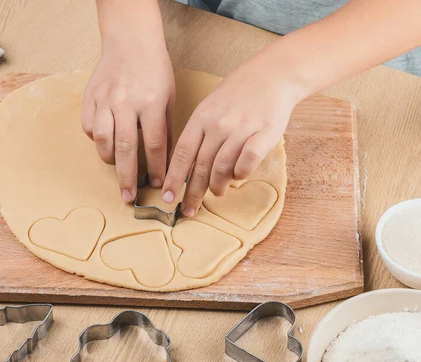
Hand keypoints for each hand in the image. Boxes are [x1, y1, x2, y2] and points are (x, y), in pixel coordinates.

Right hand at [82, 3, 174, 202]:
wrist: (130, 42)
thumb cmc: (154, 70)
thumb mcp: (168, 97)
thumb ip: (164, 128)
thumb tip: (165, 161)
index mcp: (150, 103)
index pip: (154, 145)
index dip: (155, 169)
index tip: (156, 185)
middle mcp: (126, 104)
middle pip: (125, 149)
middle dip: (127, 177)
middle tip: (128, 197)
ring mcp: (105, 101)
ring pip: (104, 141)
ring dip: (111, 159)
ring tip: (118, 167)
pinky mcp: (89, 99)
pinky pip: (90, 128)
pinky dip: (98, 139)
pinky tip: (107, 141)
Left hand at [162, 61, 301, 216]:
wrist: (273, 74)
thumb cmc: (238, 94)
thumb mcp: (210, 107)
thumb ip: (199, 135)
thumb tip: (189, 169)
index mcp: (201, 118)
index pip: (181, 154)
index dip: (173, 178)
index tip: (166, 197)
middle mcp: (218, 125)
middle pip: (199, 166)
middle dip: (192, 192)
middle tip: (188, 210)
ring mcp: (241, 129)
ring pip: (222, 167)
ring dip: (216, 185)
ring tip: (216, 193)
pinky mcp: (265, 133)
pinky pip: (247, 160)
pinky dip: (241, 173)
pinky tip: (238, 177)